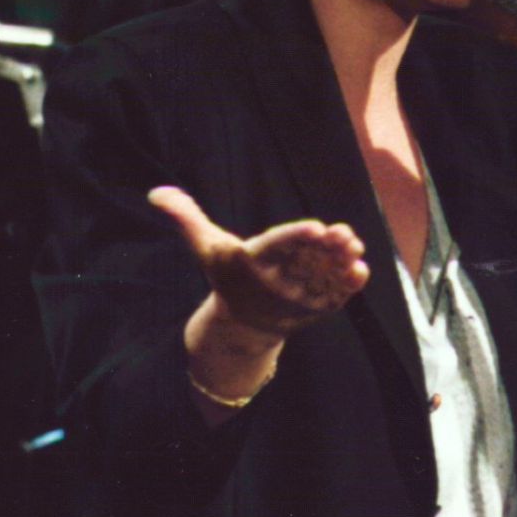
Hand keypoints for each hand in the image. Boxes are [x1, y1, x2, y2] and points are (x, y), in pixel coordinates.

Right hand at [152, 186, 370, 340]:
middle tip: (343, 233)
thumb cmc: (227, 275)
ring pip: (323, 279)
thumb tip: (155, 192)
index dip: (295, 236)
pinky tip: (361, 270)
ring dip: (340, 265)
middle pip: (304, 260)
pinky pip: (335, 298)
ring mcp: (298, 298)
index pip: (276, 246)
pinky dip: (348, 287)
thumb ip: (186, 219)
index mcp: (252, 263)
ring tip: (354, 246)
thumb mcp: (207, 247)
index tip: (316, 226)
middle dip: (325, 248)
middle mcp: (277, 283)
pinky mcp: (315, 309)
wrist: (244, 324)